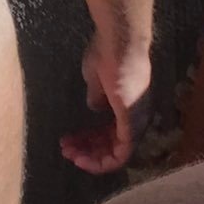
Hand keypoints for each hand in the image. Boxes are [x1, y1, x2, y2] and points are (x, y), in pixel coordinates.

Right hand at [61, 35, 154, 174]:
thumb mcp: (97, 79)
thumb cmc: (108, 53)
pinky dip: (101, 161)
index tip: (71, 139)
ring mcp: (137, 122)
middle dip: (88, 151)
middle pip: (113, 145)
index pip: (111, 132)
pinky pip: (121, 154)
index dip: (90, 139)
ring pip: (117, 153)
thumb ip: (97, 96)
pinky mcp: (133, 125)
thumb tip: (96, 109)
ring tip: (69, 153)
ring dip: (92, 157)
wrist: (119, 42)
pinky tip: (81, 159)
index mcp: (129, 105)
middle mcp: (137, 117)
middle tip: (66, 150)